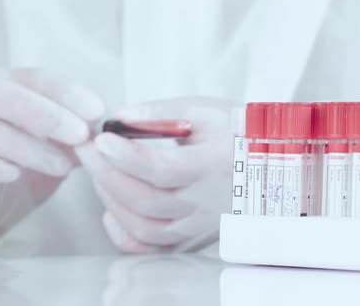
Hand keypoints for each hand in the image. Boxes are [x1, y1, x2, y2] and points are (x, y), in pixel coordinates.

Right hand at [0, 68, 103, 241]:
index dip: (66, 92)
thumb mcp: (57, 146)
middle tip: (81, 135)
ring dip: (30, 147)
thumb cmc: (25, 166)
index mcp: (3, 87)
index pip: (33, 78)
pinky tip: (14, 174)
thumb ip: (77, 133)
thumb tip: (107, 127)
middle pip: (3, 94)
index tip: (97, 110)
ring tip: (65, 167)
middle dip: (48, 114)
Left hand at [76, 96, 235, 252]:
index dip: (127, 156)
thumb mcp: (207, 111)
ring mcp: (198, 225)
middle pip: (145, 200)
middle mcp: (205, 204)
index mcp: (212, 167)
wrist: (273, 167)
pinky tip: (111, 212)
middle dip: (105, 173)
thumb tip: (119, 118)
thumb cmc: (241, 135)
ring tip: (99, 172)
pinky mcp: (193, 236)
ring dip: (111, 200)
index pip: (163, 169)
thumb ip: (162, 112)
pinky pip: (152, 248)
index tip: (101, 138)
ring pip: (144, 227)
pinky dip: (125, 235)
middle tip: (86, 149)